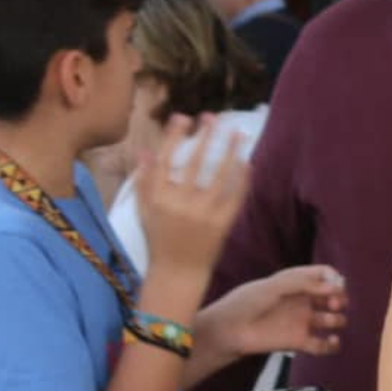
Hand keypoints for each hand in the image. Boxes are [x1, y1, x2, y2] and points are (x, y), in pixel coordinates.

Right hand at [133, 115, 250, 281]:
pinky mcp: (222, 225)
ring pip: (219, 176)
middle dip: (205, 136)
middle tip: (214, 117)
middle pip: (194, 162)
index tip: (183, 117)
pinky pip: (235, 197)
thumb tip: (144, 149)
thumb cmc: (159, 240)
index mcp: (158, 199)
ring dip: (230, 151)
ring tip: (239, 132)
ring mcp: (203, 215)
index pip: (166, 159)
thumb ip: (144, 180)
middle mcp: (180, 205)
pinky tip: (247, 162)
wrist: (177, 273)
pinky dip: (242, 179)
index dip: (174, 136)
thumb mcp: (144, 211)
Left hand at [201, 265, 347, 365]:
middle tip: (334, 304)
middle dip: (340, 298)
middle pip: (333, 297)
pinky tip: (331, 340)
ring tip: (330, 321)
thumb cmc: (247, 303)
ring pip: (333, 320)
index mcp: (295, 282)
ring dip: (338, 320)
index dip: (334, 278)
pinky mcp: (299, 342)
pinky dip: (333, 344)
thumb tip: (336, 286)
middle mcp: (302, 300)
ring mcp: (301, 321)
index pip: (324, 275)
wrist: (228, 331)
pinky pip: (323, 345)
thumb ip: (305, 284)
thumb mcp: (275, 286)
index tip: (336, 285)